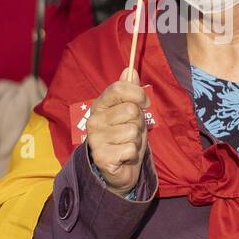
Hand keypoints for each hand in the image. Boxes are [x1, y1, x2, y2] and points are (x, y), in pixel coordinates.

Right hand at [85, 67, 147, 193]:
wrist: (118, 169)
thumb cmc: (125, 137)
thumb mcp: (131, 113)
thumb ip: (130, 92)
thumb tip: (130, 69)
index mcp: (99, 105)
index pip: (118, 88)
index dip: (137, 94)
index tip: (145, 103)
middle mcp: (94, 120)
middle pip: (130, 110)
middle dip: (138, 123)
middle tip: (131, 132)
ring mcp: (95, 139)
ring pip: (132, 131)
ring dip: (136, 140)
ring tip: (127, 144)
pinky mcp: (101, 157)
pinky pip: (130, 149)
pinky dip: (133, 154)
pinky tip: (124, 156)